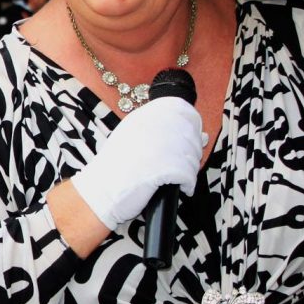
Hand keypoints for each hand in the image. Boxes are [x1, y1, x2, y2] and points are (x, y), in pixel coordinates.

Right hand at [70, 98, 202, 231]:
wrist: (99, 191)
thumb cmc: (116, 169)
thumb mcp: (135, 139)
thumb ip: (166, 132)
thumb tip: (203, 136)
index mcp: (145, 116)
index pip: (183, 111)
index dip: (189, 128)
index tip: (180, 143)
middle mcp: (154, 126)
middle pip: (192, 135)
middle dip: (189, 153)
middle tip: (172, 165)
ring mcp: (161, 146)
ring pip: (193, 156)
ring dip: (188, 170)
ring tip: (170, 177)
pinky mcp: (167, 167)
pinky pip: (190, 176)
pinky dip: (187, 185)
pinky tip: (176, 187)